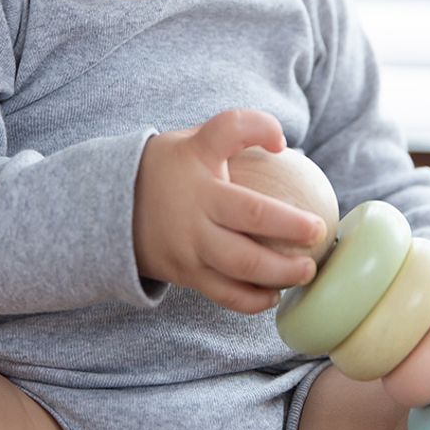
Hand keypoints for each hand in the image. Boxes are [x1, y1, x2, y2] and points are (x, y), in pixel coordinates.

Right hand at [133, 109, 325, 314]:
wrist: (112, 209)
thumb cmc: (171, 169)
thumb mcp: (193, 141)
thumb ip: (233, 135)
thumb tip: (282, 142)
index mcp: (196, 159)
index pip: (228, 131)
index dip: (260, 129)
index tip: (282, 145)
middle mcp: (194, 202)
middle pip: (251, 215)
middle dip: (292, 227)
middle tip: (317, 232)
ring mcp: (189, 242)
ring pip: (242, 264)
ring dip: (281, 272)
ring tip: (306, 272)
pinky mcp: (185, 273)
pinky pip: (225, 294)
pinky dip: (253, 300)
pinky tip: (273, 295)